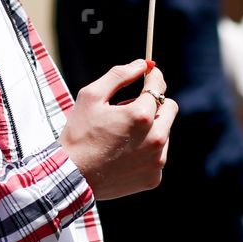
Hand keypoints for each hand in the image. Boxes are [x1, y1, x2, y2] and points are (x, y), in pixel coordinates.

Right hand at [61, 60, 175, 200]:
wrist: (71, 176)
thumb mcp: (91, 96)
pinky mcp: (153, 177)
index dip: (153, 77)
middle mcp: (156, 138)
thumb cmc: (78, 134)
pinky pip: (158, 155)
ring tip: (123, 136)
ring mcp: (157, 160)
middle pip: (170, 108)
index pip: (158, 86)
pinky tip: (124, 154)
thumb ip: (119, 75)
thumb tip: (142, 64)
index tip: (149, 75)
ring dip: (151, 129)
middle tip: (132, 109)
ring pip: (164, 133)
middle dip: (155, 104)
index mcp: (141, 115)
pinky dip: (146, 151)